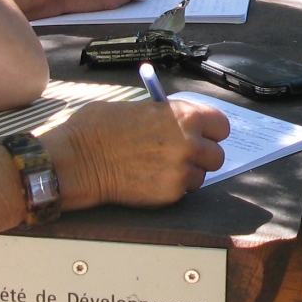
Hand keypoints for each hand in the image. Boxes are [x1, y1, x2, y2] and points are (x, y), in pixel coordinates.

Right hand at [43, 98, 229, 208]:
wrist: (79, 159)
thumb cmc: (99, 128)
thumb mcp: (140, 107)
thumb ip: (167, 116)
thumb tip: (179, 122)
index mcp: (185, 115)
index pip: (221, 126)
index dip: (211, 131)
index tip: (203, 135)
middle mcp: (189, 142)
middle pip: (216, 155)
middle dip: (201, 156)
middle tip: (181, 155)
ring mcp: (181, 170)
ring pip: (201, 176)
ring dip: (186, 174)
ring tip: (160, 167)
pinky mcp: (170, 193)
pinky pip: (182, 192)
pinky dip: (171, 188)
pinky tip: (150, 178)